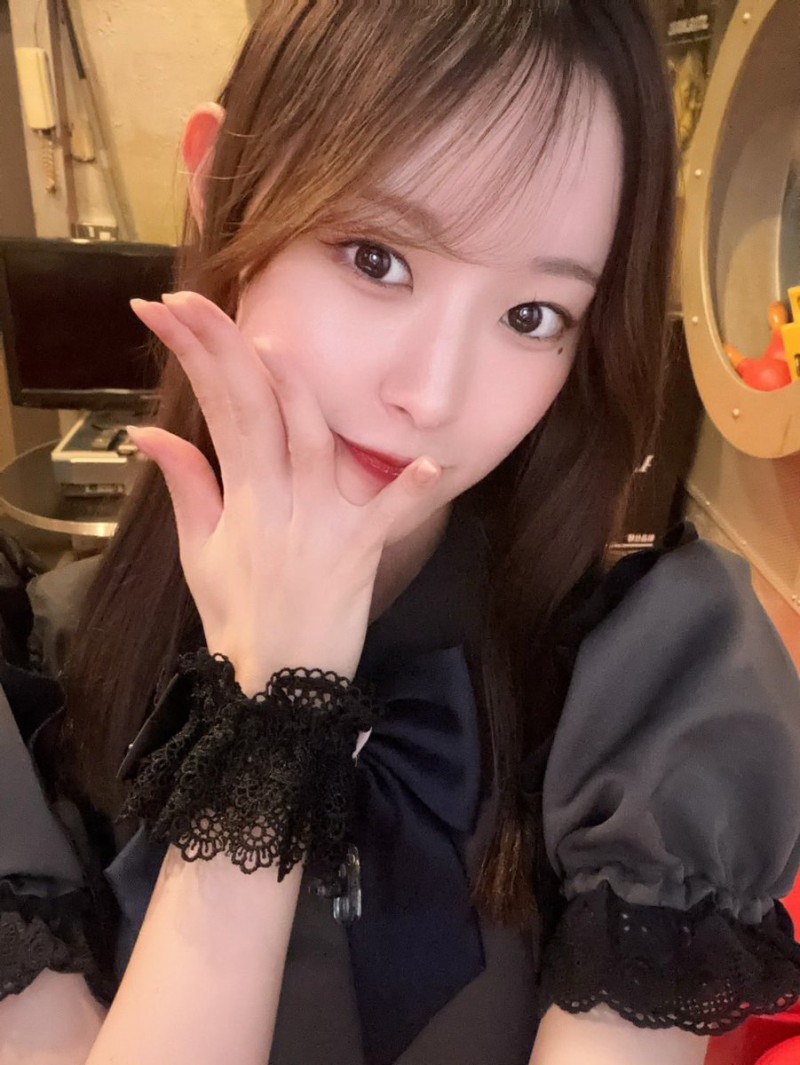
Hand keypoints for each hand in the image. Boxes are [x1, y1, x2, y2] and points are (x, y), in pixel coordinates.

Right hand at [127, 291, 440, 693]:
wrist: (276, 683)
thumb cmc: (239, 616)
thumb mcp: (197, 552)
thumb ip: (184, 485)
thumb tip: (148, 431)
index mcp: (239, 498)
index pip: (212, 411)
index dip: (189, 357)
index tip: (164, 310)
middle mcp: (277, 501)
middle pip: (251, 412)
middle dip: (222, 351)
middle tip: (195, 302)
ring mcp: (321, 523)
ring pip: (311, 443)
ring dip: (294, 393)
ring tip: (274, 344)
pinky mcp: (360, 550)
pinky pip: (390, 518)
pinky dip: (409, 492)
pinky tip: (429, 464)